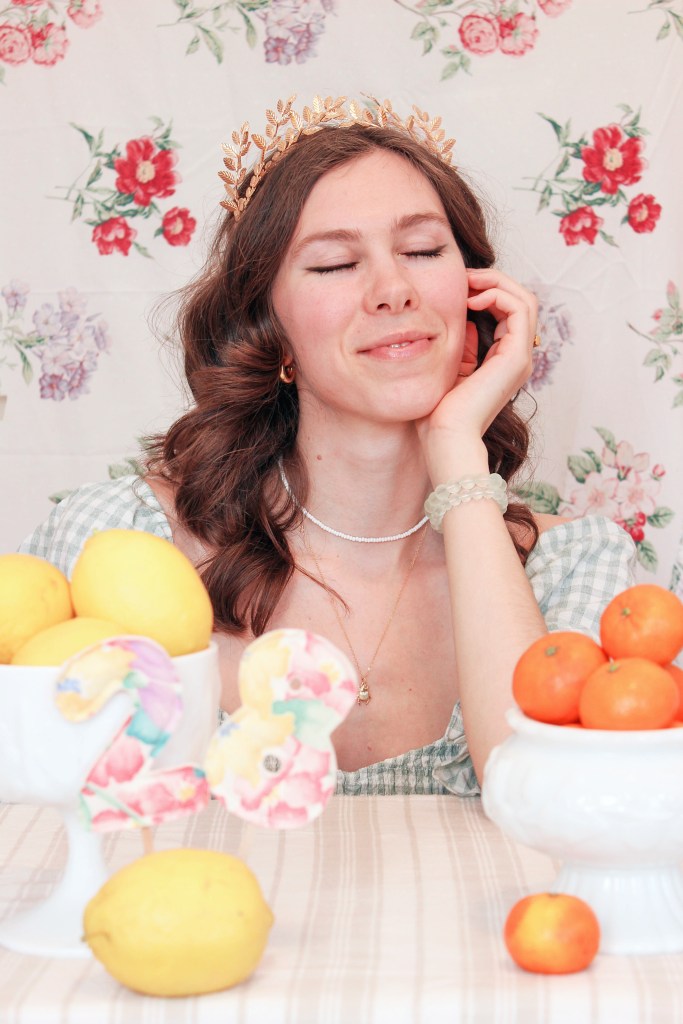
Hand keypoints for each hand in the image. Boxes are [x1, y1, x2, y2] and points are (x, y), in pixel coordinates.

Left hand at [417, 268, 537, 479]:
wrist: (446, 438)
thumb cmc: (439, 413)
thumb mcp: (450, 369)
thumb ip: (463, 347)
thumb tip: (468, 322)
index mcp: (503, 361)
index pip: (509, 312)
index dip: (487, 291)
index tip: (459, 286)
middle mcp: (517, 358)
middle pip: (521, 301)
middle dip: (494, 281)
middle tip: (465, 276)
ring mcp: (520, 357)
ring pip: (525, 299)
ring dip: (497, 282)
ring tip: (469, 283)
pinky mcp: (516, 356)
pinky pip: (519, 308)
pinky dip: (497, 295)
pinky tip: (471, 299)